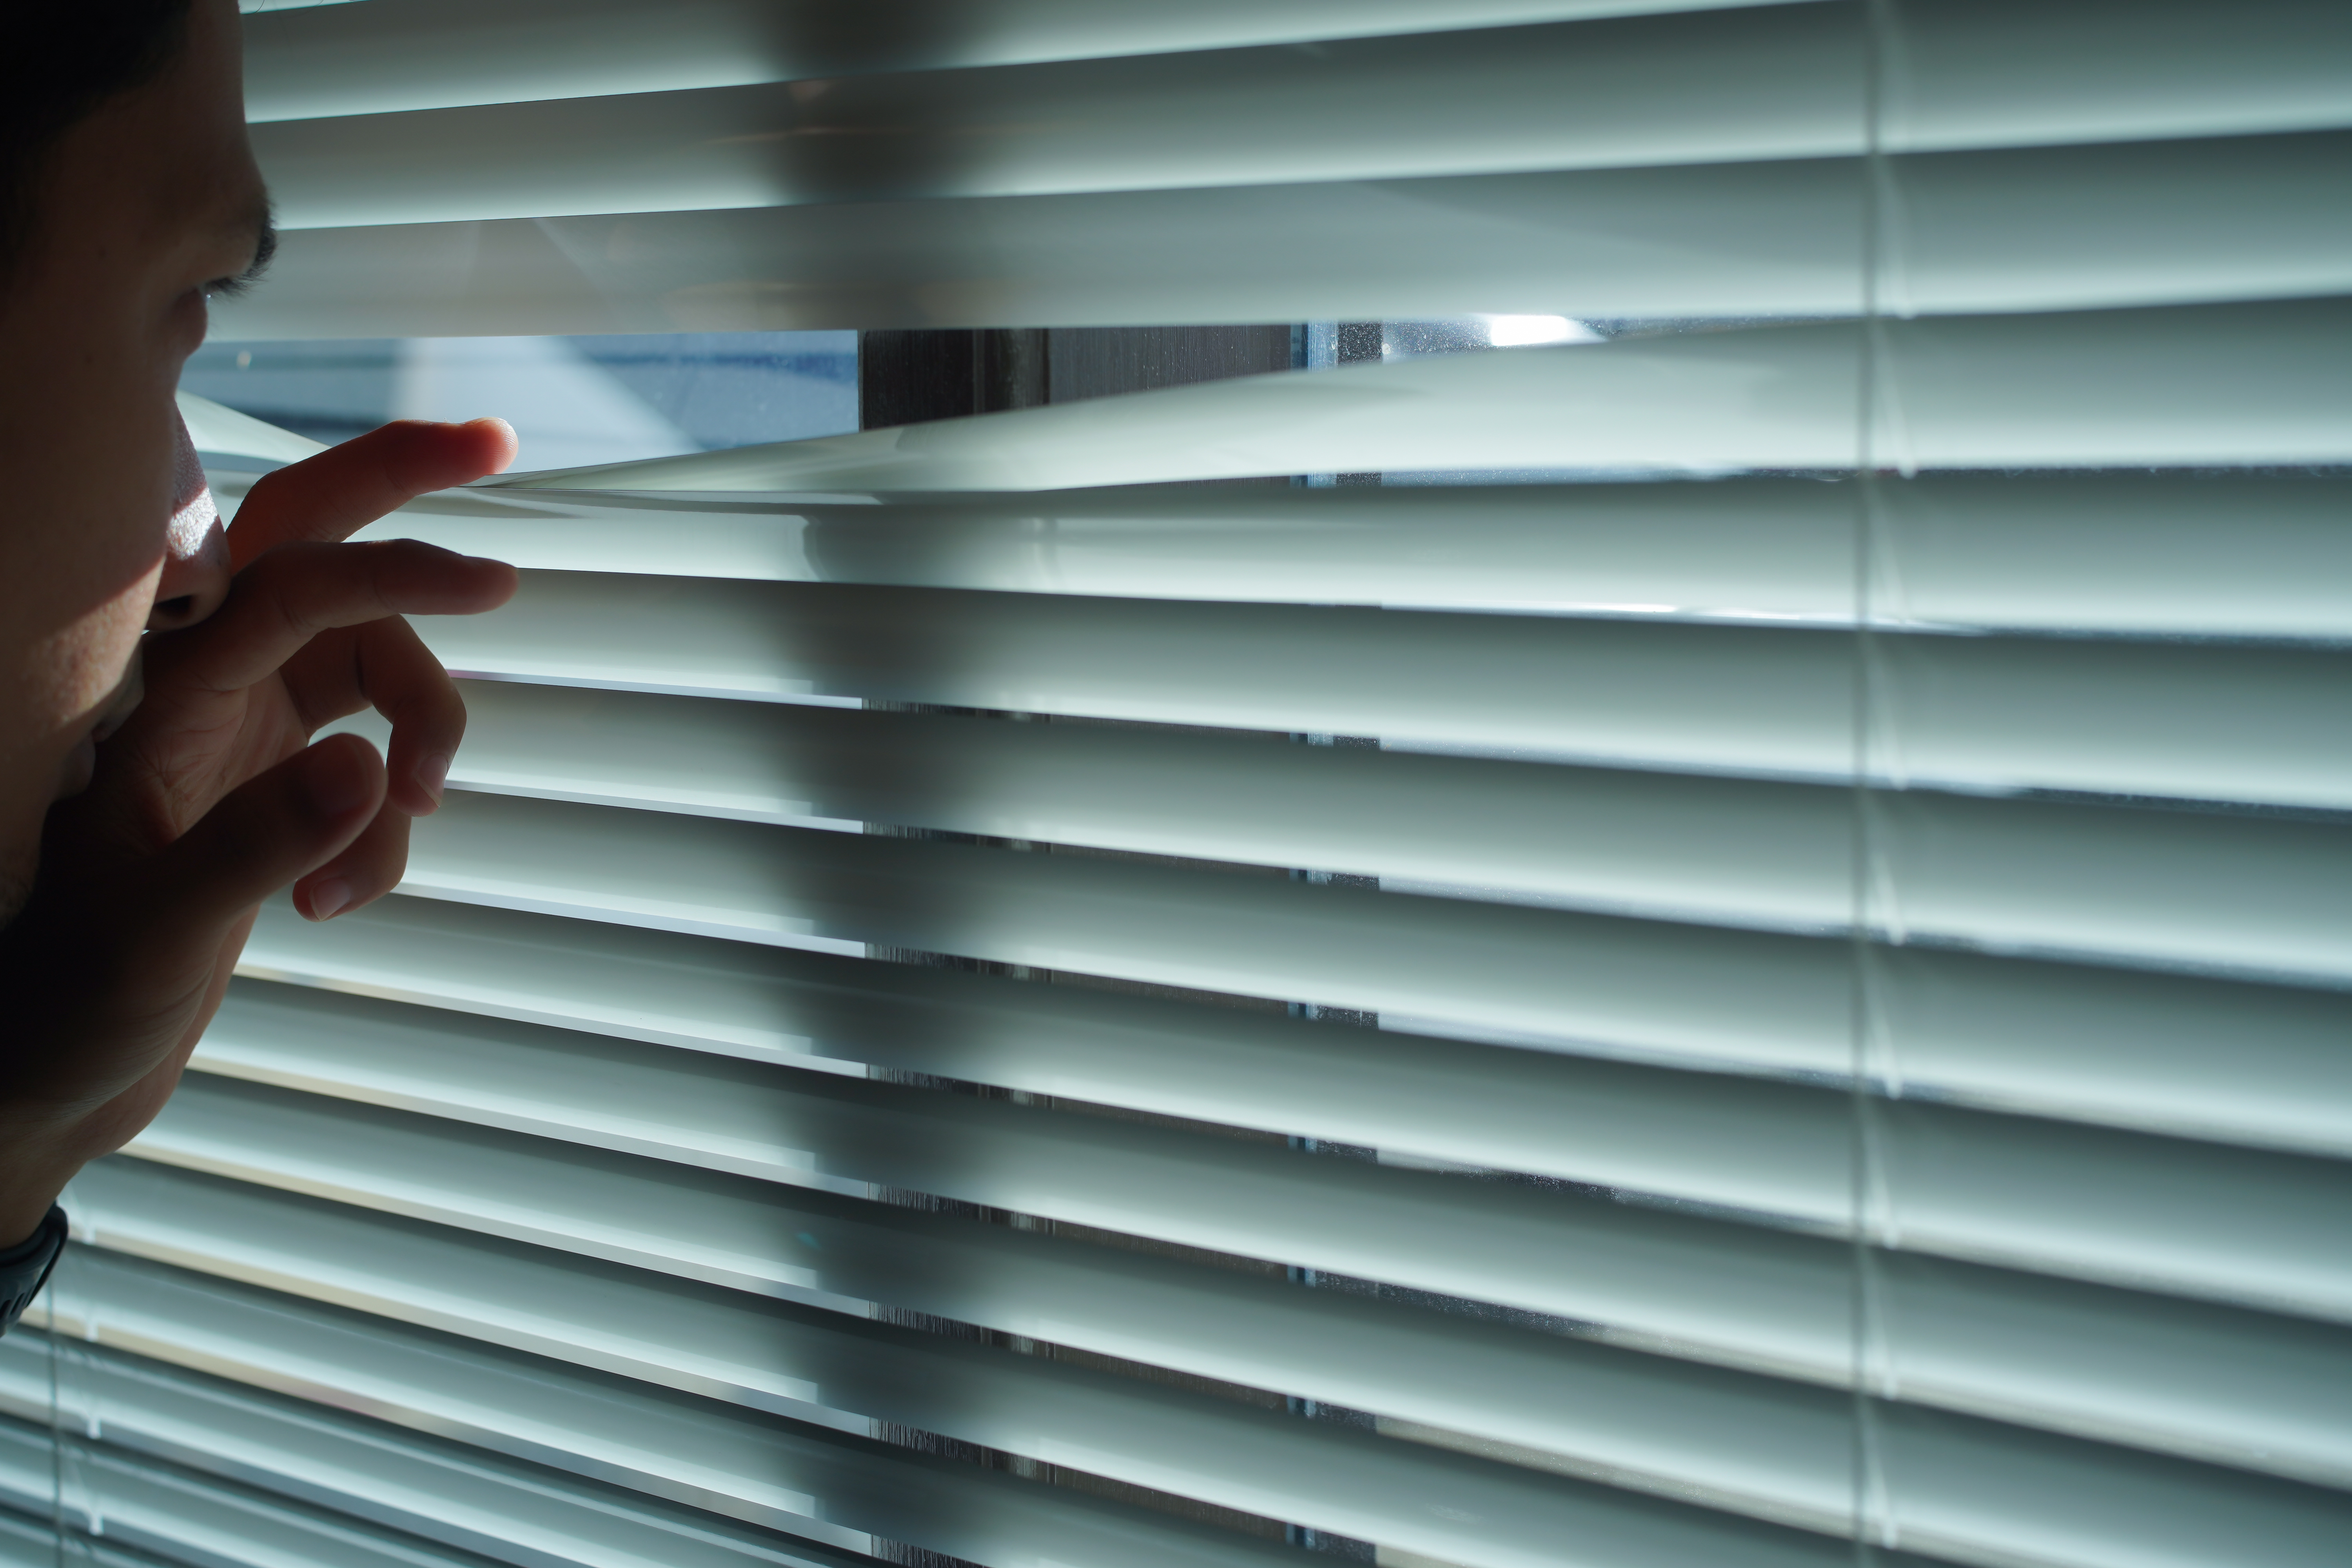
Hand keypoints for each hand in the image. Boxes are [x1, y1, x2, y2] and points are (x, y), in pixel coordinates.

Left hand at [0, 419, 518, 1241]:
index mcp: (159, 695)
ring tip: (397, 839)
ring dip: (421, 742)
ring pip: (375, 668)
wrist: (52, 1071)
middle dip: (401, 491)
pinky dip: (389, 828)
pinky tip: (334, 901)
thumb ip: (255, 843)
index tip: (493, 579)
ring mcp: (243, 728)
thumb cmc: (71, 1000)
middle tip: (498, 443)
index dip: (394, 568)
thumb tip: (369, 770)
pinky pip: (375, 760)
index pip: (292, 586)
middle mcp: (203, 687)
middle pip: (313, 544)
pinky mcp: (276, 779)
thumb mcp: (149, 934)